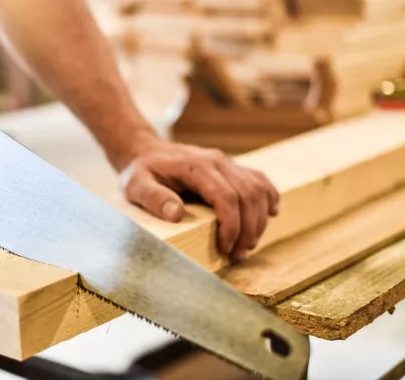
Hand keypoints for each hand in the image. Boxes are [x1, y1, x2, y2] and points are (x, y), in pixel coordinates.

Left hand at [119, 140, 278, 261]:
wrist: (146, 151)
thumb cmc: (141, 172)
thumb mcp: (136, 185)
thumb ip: (153, 198)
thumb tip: (176, 214)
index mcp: (196, 166)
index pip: (226, 196)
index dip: (231, 226)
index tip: (225, 249)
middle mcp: (217, 161)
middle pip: (248, 195)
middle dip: (248, 229)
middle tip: (238, 255)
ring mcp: (227, 162)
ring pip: (258, 188)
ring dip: (259, 220)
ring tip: (247, 245)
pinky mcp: (232, 168)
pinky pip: (259, 180)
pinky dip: (268, 198)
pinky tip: (269, 216)